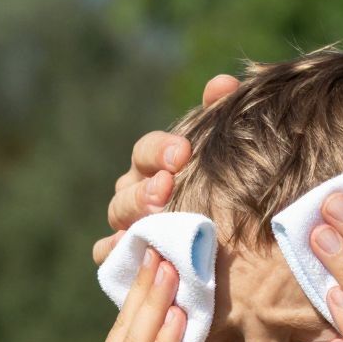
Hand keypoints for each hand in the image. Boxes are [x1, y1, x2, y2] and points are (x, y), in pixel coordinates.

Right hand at [72, 251, 186, 341]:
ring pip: (137, 340)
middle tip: (162, 244)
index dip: (140, 296)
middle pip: (127, 325)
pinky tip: (179, 315)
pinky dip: (165, 341)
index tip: (155, 263)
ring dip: (157, 300)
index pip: (123, 333)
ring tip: (172, 264)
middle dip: (147, 284)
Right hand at [90, 72, 242, 266]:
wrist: (233, 247)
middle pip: (127, 185)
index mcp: (155, 166)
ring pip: (118, 216)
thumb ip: (222, 118)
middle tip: (167, 187)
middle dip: (146, 186)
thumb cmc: (224, 190)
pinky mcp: (126, 257)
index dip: (161, 149)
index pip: (147, 151)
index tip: (184, 152)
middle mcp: (136, 193)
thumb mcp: (225, 153)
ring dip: (134, 215)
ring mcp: (128, 225)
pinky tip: (132, 249)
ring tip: (157, 216)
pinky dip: (114, 251)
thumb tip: (222, 84)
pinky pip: (109, 255)